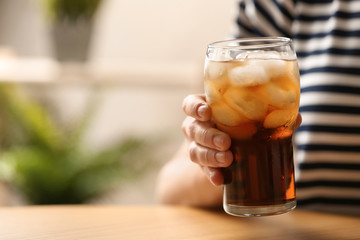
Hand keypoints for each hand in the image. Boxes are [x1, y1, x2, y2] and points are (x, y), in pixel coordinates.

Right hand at [181, 94, 302, 186]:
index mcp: (207, 111)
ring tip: (228, 159)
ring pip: (195, 151)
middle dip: (209, 136)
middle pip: (193, 129)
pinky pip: (204, 171)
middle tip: (226, 142)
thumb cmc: (241, 128)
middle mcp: (197, 128)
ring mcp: (198, 148)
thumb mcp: (251, 120)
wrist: (229, 154)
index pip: (190, 105)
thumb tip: (296, 118)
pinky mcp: (204, 166)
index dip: (195, 108)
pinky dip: (212, 175)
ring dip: (210, 156)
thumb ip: (270, 117)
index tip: (207, 112)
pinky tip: (220, 180)